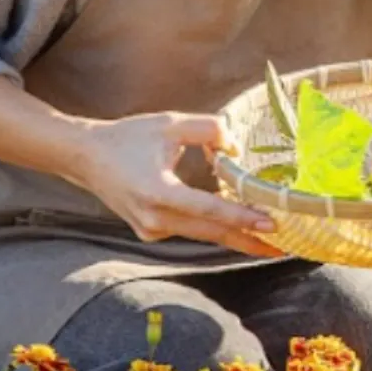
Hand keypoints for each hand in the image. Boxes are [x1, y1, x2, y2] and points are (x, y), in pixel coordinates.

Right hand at [73, 112, 284, 257]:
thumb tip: (236, 148)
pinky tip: (237, 227)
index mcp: (158, 192)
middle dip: (249, 240)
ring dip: (234, 236)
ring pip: (202, 234)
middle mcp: (154, 218)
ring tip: (268, 241)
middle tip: (284, 247)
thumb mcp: (171, 123)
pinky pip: (189, 230)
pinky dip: (213, 228)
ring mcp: (150, 229)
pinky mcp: (149, 231)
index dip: (242, 217)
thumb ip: (209, 130)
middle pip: (211, 233)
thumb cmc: (129, 136)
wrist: (87, 157)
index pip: (209, 209)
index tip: (272, 224)